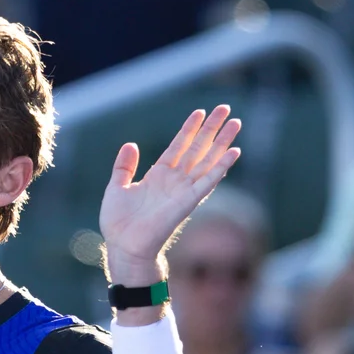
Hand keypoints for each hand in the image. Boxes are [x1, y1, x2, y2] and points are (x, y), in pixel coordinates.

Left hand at [100, 105, 241, 283]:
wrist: (123, 245)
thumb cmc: (119, 221)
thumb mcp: (117, 186)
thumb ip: (124, 166)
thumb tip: (131, 144)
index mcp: (159, 174)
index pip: (178, 145)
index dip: (189, 128)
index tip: (200, 111)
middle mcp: (175, 180)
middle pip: (198, 148)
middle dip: (211, 128)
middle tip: (226, 108)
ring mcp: (183, 190)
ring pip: (207, 160)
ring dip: (222, 142)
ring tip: (235, 123)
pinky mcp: (188, 202)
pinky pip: (208, 181)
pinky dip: (221, 167)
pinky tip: (234, 152)